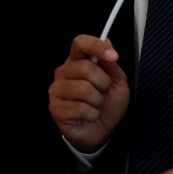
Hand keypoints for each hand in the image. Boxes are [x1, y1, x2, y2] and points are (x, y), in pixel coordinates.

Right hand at [48, 35, 128, 152]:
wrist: (100, 131)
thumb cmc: (107, 105)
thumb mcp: (117, 82)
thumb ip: (111, 64)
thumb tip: (107, 42)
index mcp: (77, 61)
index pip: (80, 43)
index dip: (96, 46)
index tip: (113, 56)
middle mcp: (63, 72)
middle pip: (85, 68)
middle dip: (103, 83)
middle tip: (103, 92)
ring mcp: (56, 90)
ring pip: (84, 89)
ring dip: (97, 101)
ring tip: (95, 105)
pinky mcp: (55, 108)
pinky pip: (80, 108)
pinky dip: (92, 114)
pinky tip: (88, 116)